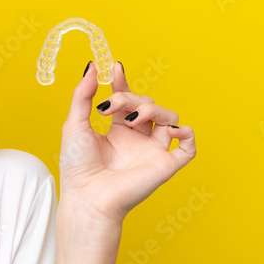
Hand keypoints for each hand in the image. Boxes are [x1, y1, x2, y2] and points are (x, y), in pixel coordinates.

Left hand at [57, 61, 196, 228]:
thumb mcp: (74, 125)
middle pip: (147, 104)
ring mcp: (152, 151)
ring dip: (153, 109)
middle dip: (130, 98)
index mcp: (117, 131)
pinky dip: (187, 134)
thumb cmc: (77, 168)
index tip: (115, 67)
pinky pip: (189, 147)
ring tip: (132, 119)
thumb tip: (92, 68)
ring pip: (169, 118)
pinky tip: (170, 129)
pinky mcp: (165, 165)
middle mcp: (137, 140)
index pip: (128, 100)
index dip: (124, 82)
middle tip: (110, 107)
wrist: (87, 196)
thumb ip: (82, 96)